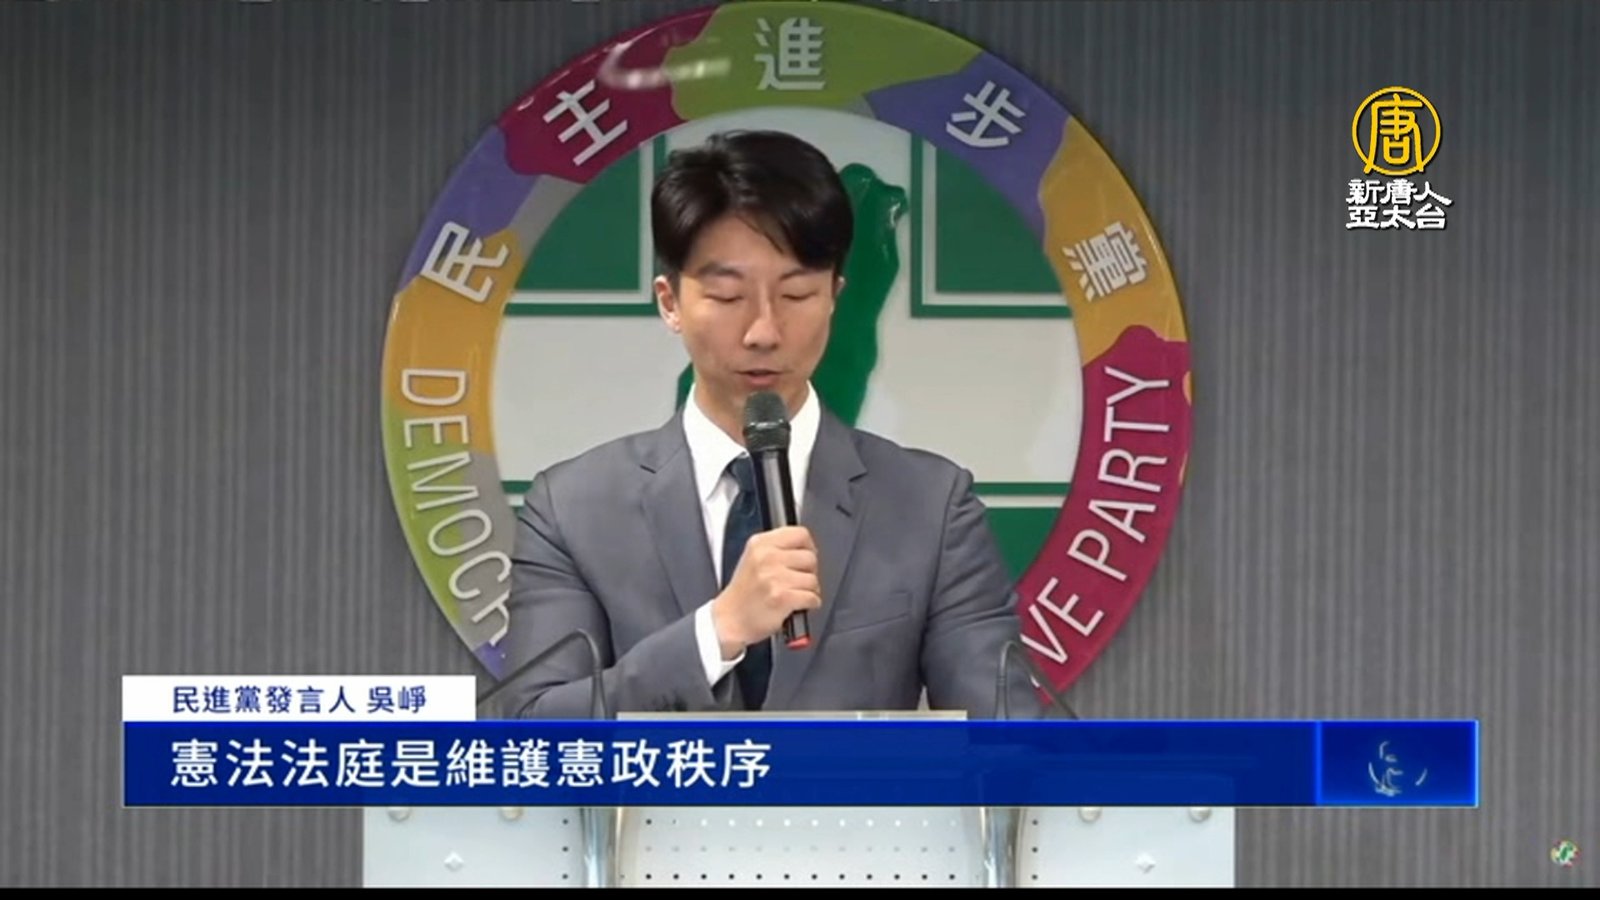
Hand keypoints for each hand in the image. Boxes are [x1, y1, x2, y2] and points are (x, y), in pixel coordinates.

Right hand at [711, 526, 820, 657]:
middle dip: (809, 571)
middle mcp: (766, 557)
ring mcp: (774, 577)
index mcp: (760, 544)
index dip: (808, 547)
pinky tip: (797, 605)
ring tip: (795, 594)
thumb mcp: (753, 558)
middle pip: (810, 557)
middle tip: (798, 581)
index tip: (805, 557)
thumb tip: (808, 548)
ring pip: (813, 579)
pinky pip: (812, 597)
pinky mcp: (782, 598)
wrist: (730, 620)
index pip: (800, 534)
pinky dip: (810, 603)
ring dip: (810, 590)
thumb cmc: (744, 593)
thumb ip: (777, 548)